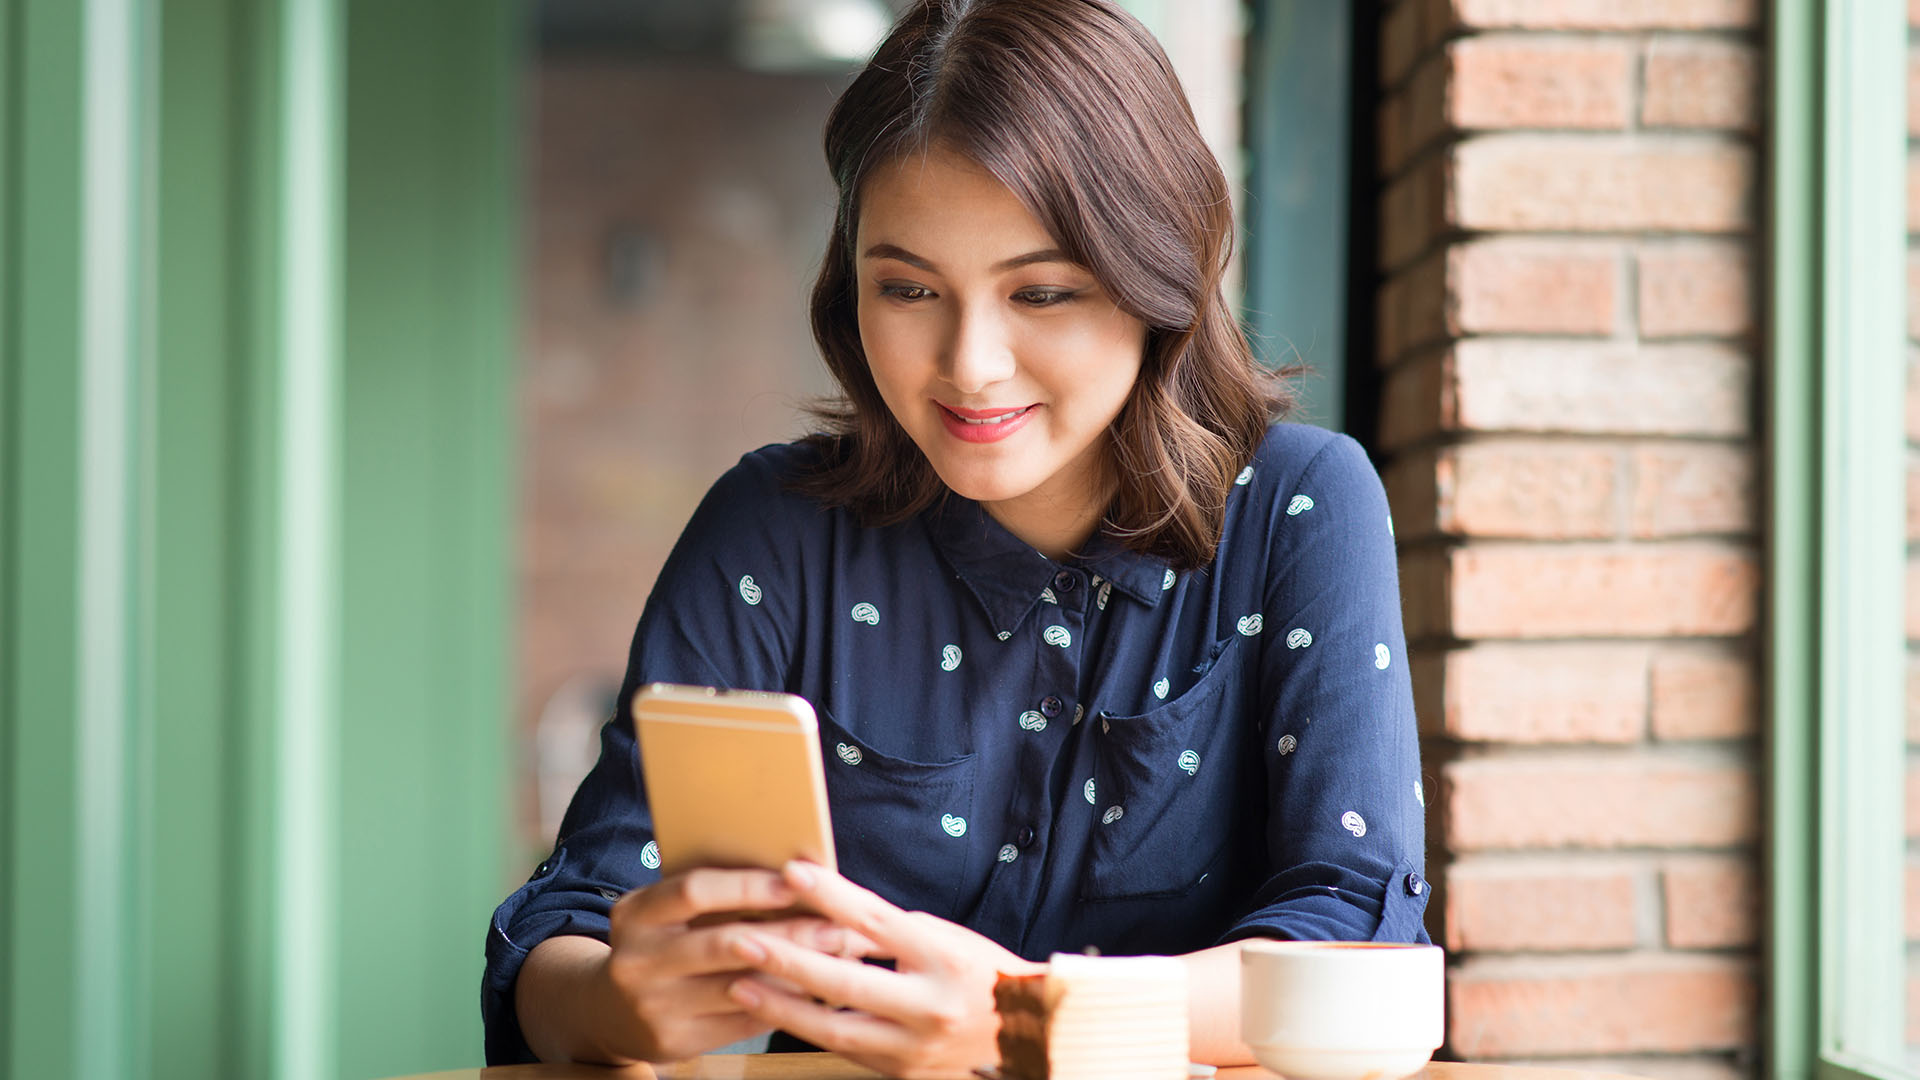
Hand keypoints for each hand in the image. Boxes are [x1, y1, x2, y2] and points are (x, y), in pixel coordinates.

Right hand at [597, 867, 877, 1061]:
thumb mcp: (664, 913)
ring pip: (740, 987)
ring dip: (796, 971)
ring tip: (838, 957)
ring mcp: (652, 1005)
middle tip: (839, 927)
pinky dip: (783, 1003)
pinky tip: (814, 989)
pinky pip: (742, 1021)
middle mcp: (636, 959)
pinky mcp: (673, 1040)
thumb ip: (711, 895)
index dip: (747, 884)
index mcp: (635, 913)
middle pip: (725, 942)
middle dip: (790, 933)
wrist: (607, 1010)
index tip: (797, 879)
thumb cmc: (659, 945)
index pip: (694, 890)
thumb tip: (796, 873)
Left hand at [725, 861, 1044, 1079]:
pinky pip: (845, 1050)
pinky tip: (777, 1013)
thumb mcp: (941, 937)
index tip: (791, 872)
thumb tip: (828, 914)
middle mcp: (929, 1005)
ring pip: (834, 1029)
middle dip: (786, 960)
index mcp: (942, 958)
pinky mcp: (902, 1073)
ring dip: (781, 1007)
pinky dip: (808, 1029)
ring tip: (740, 986)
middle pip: (844, 983)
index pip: (877, 920)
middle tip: (741, 940)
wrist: (1023, 1036)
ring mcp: (915, 1046)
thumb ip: (887, 931)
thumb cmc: (979, 973)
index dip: (831, 895)